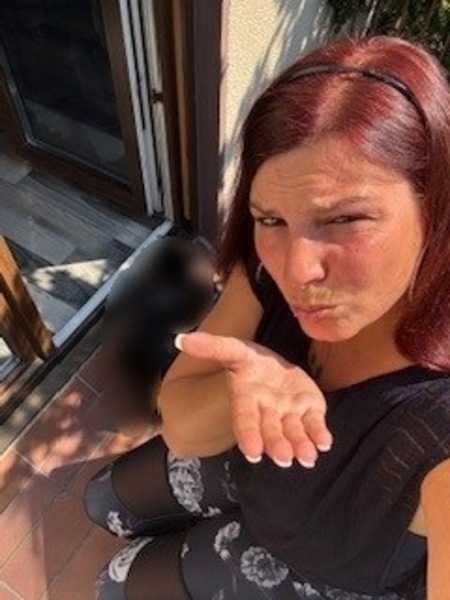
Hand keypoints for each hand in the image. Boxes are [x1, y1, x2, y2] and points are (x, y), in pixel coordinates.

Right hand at [175, 331, 332, 467]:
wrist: (277, 370)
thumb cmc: (252, 363)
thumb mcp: (234, 349)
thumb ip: (211, 346)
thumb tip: (179, 338)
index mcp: (247, 399)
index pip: (244, 419)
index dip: (248, 435)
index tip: (253, 453)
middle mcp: (267, 412)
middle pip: (271, 431)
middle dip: (276, 445)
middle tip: (284, 459)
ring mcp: (289, 414)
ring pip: (294, 433)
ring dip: (300, 446)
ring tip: (306, 457)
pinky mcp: (310, 412)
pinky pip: (315, 425)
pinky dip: (319, 435)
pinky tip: (324, 442)